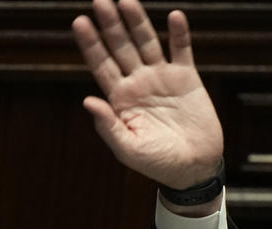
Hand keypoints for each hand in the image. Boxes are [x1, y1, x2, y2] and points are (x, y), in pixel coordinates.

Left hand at [72, 0, 222, 189]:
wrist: (192, 167)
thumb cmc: (156, 162)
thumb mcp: (127, 148)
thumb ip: (107, 125)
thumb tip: (87, 100)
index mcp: (119, 99)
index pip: (101, 65)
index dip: (90, 44)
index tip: (79, 23)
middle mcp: (137, 83)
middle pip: (120, 48)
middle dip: (109, 25)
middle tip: (98, 0)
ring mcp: (161, 78)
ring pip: (147, 43)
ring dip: (137, 22)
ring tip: (126, 0)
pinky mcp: (187, 78)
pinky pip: (182, 50)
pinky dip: (179, 33)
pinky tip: (173, 16)